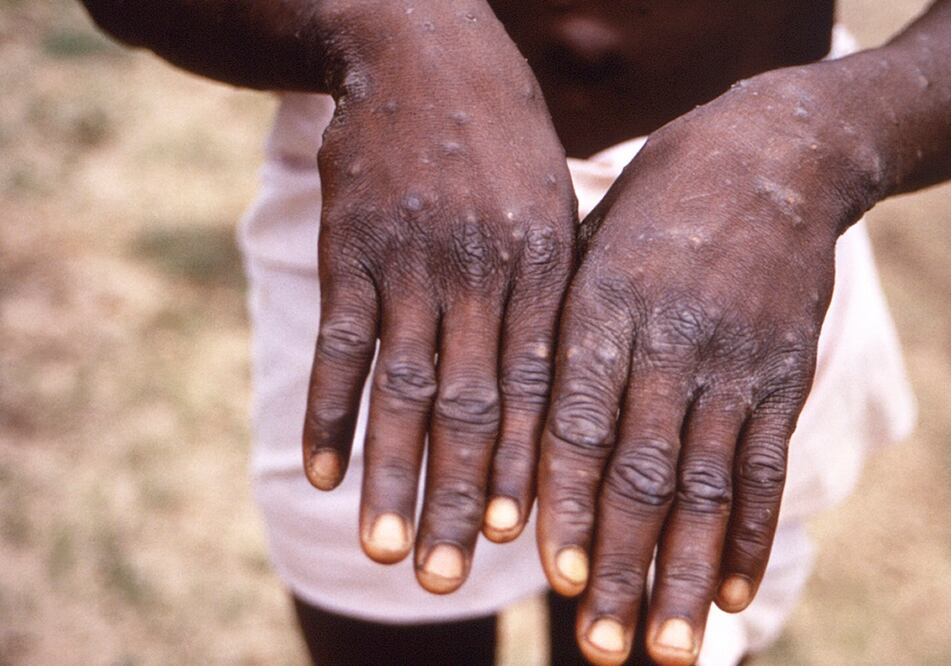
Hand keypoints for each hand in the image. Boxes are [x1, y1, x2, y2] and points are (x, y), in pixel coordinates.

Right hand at [301, 4, 575, 593]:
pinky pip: (339, 344)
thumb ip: (557, 293)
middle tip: (452, 578)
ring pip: (402, 388)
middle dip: (463, 497)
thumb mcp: (556, 204)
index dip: (531, 468)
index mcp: (544, 267)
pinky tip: (319, 472)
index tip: (524, 541)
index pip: (540, 388)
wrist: (425, 50)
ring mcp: (411, 261)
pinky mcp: (350, 250)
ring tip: (387, 550)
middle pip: (472, 406)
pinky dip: (327, 411)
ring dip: (392, 475)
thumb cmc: (505, 141)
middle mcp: (480, 273)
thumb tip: (566, 391)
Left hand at [536, 67, 879, 663]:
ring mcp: (734, 360)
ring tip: (665, 648)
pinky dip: (749, 534)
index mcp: (604, 305)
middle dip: (620, 565)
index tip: (551, 575)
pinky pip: (766, 465)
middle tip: (601, 647)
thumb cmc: (656, 205)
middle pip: (641, 471)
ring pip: (706, 484)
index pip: (577, 420)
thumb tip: (511, 430)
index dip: (565, 501)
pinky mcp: (783, 374)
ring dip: (683, 573)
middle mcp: (670, 339)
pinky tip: (731, 592)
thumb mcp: (590, 242)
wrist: (774, 155)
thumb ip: (559, 331)